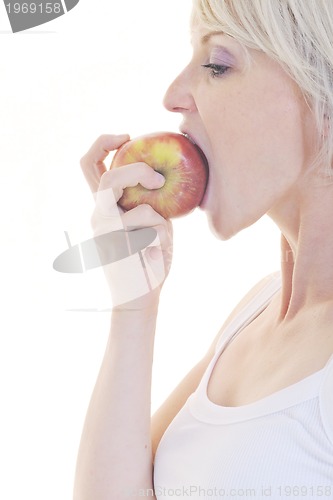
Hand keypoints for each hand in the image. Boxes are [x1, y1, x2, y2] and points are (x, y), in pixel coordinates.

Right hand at [80, 134, 172, 309]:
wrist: (139, 296)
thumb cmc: (149, 258)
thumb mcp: (153, 222)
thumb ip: (151, 201)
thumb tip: (166, 176)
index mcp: (105, 205)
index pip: (90, 165)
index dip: (104, 143)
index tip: (126, 136)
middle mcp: (99, 215)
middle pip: (107, 177)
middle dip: (137, 170)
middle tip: (158, 179)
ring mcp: (105, 231)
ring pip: (136, 206)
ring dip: (157, 217)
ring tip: (162, 234)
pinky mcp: (117, 246)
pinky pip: (150, 229)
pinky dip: (162, 238)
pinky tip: (156, 255)